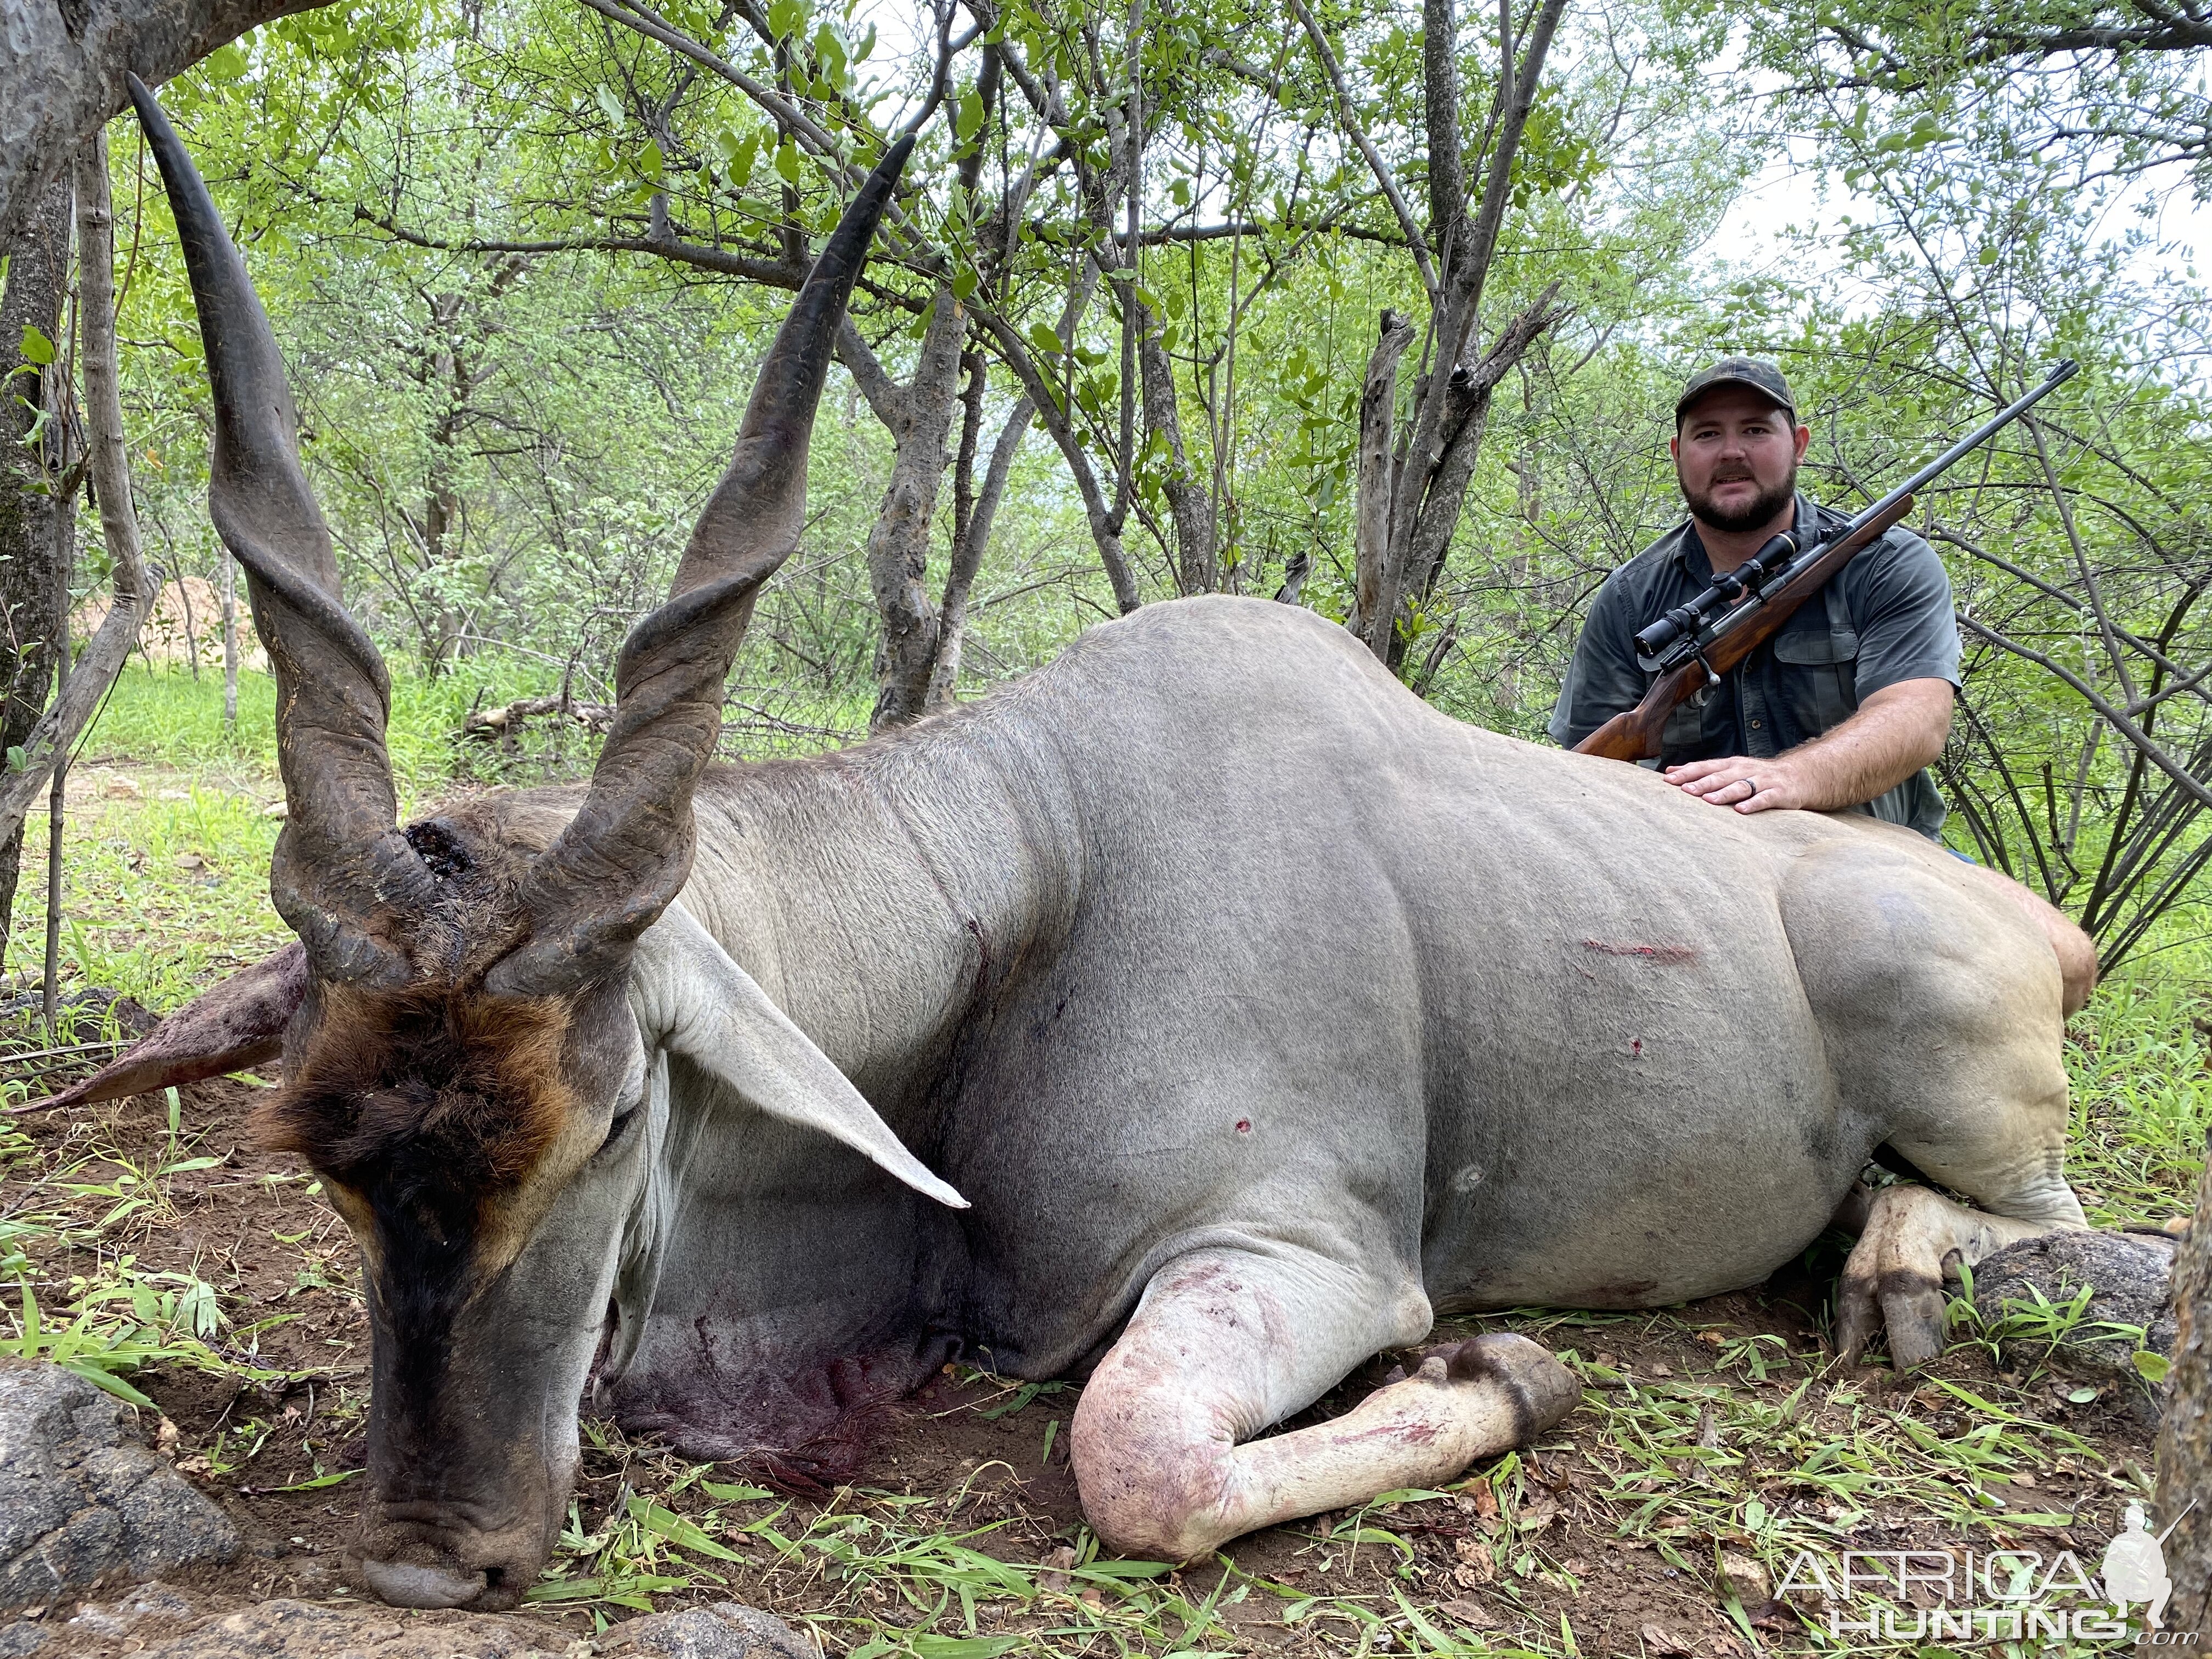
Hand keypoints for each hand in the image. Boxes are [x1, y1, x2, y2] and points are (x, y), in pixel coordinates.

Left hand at [1662, 754, 1806, 813]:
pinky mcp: (1778, 793)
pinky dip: (1753, 804)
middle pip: (1720, 776)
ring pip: (1740, 786)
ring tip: (1708, 800)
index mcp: (1731, 764)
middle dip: (1701, 783)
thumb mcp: (1730, 770)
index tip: (1668, 779)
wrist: (1799, 776)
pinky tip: (1741, 810)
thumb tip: (1671, 771)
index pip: (1705, 767)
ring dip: (1724, 793)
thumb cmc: (1757, 776)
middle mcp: (1744, 770)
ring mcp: (1762, 781)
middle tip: (1684, 790)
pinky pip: (1764, 799)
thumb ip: (1702, 771)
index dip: (1687, 773)